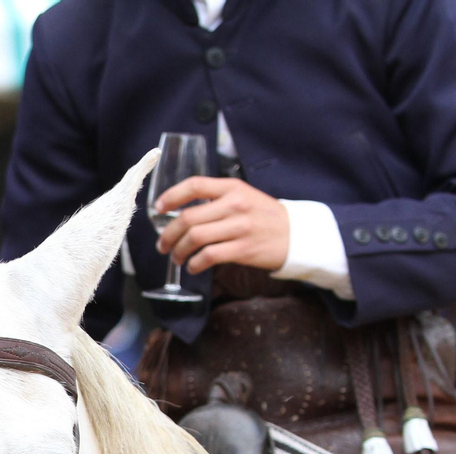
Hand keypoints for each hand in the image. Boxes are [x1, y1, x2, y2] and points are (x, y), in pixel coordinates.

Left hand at [155, 176, 289, 274]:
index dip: (172, 196)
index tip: (158, 208)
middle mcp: (234, 204)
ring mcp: (239, 227)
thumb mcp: (244, 197)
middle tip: (163, 245)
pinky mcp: (243, 248)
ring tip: (176, 257)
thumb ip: (217, 200)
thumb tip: (180, 213)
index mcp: (232, 188)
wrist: (297, 234)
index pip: (195, 185)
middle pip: (188, 218)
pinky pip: (208, 256)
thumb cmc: (264, 216)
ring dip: (178, 251)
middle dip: (168, 235)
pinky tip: (193, 266)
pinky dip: (194, 263)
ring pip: (195, 238)